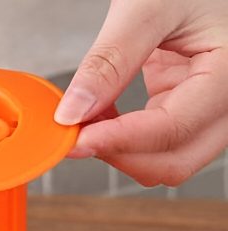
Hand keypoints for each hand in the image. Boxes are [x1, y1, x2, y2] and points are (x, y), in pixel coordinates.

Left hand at [54, 0, 227, 186]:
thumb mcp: (146, 5)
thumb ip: (110, 60)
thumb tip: (72, 113)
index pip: (173, 128)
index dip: (119, 140)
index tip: (76, 140)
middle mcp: (227, 100)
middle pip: (174, 162)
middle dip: (120, 155)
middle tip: (76, 135)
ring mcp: (207, 109)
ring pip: (165, 160)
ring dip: (121, 152)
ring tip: (87, 121)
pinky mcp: (186, 108)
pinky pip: (155, 144)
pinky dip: (123, 140)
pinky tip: (100, 116)